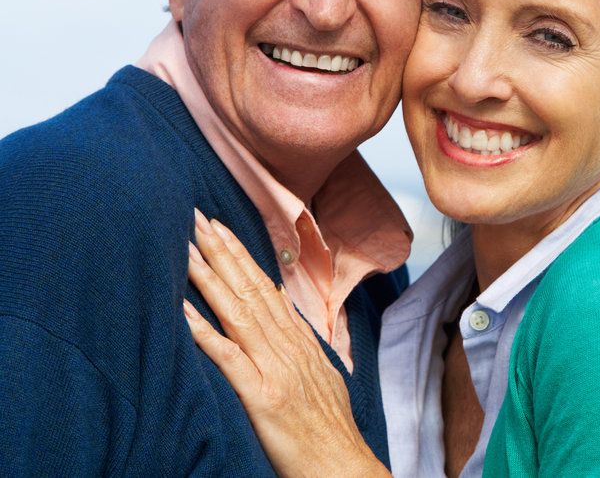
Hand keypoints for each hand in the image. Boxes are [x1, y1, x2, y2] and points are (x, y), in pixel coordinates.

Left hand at [184, 209, 389, 477]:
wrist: (342, 465)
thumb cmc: (329, 428)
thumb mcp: (321, 374)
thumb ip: (299, 341)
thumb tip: (281, 308)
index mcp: (299, 342)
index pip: (265, 287)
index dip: (241, 256)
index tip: (219, 228)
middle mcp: (288, 348)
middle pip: (251, 290)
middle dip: (223, 252)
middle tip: (196, 219)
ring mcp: (276, 369)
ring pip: (239, 313)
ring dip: (211, 278)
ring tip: (187, 248)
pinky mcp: (263, 396)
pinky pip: (229, 359)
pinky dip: (205, 332)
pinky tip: (183, 311)